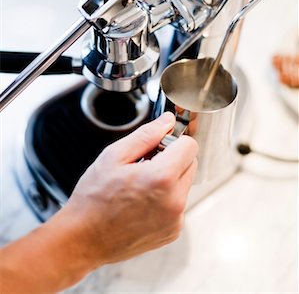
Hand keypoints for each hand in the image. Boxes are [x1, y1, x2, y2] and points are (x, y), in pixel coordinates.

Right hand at [0, 113, 197, 292]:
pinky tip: (142, 202)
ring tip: (141, 185)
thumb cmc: (94, 198)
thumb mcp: (114, 156)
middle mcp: (175, 200)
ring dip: (170, 179)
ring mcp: (175, 219)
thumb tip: (167, 121)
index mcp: (162, 178)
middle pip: (191, 164)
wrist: (84, 238)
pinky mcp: (173, 231)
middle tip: (145, 164)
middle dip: (172, 159)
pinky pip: (179, 204)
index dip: (173, 140)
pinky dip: (166, 199)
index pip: (190, 145)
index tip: (157, 146)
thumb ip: (146, 134)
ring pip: (185, 184)